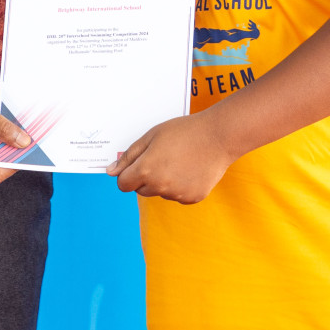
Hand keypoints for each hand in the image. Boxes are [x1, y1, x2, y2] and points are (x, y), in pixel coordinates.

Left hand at [106, 113, 236, 203]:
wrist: (218, 136)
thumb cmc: (183, 131)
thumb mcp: (151, 137)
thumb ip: (129, 157)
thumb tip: (111, 172)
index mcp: (146, 170)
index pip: (123, 184)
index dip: (127, 174)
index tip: (136, 165)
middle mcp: (160, 187)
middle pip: (141, 190)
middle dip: (145, 177)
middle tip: (162, 157)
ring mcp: (177, 194)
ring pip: (160, 193)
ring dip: (163, 182)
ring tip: (179, 160)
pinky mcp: (192, 198)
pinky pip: (178, 196)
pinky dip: (180, 186)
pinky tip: (190, 169)